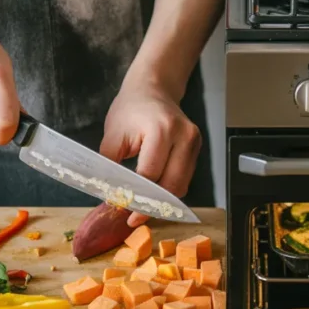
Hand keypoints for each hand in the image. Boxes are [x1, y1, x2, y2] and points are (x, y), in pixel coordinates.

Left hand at [101, 79, 201, 227]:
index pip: (151, 174)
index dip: (136, 197)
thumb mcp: (112, 136)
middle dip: (152, 206)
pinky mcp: (197, 148)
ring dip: (162, 201)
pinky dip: (169, 190)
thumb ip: (111, 167)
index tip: (123, 211)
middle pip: (171, 185)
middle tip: (133, 219)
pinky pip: (185, 178)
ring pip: (181, 186)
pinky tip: (154, 196)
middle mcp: (183, 136)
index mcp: (161, 130)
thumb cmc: (130, 109)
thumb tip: (112, 198)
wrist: (152, 88)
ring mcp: (194, 142)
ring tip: (141, 210)